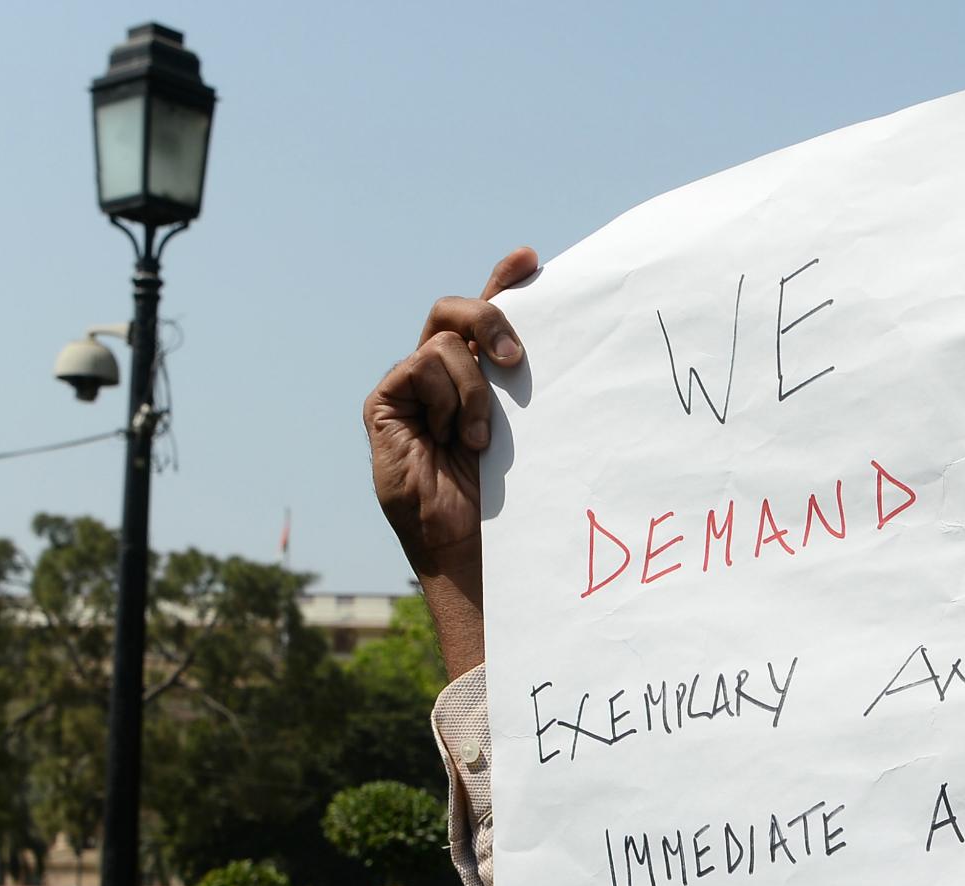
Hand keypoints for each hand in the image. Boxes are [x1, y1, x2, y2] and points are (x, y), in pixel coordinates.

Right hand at [362, 247, 535, 675]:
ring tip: (482, 439)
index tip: (532, 259)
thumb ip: (535, 388)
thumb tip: (578, 344)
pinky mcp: (386, 403)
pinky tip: (453, 439)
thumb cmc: (510, 502)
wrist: (469, 548)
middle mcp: (442, 375)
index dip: (505, 280)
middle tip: (515, 359)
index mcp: (478, 379)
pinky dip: (447, 397)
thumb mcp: (534, 434)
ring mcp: (411, 388)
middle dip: (489, 316)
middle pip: (454, 309)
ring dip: (473, 387)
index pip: (488, 317)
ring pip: (442, 339)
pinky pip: (420, 365)